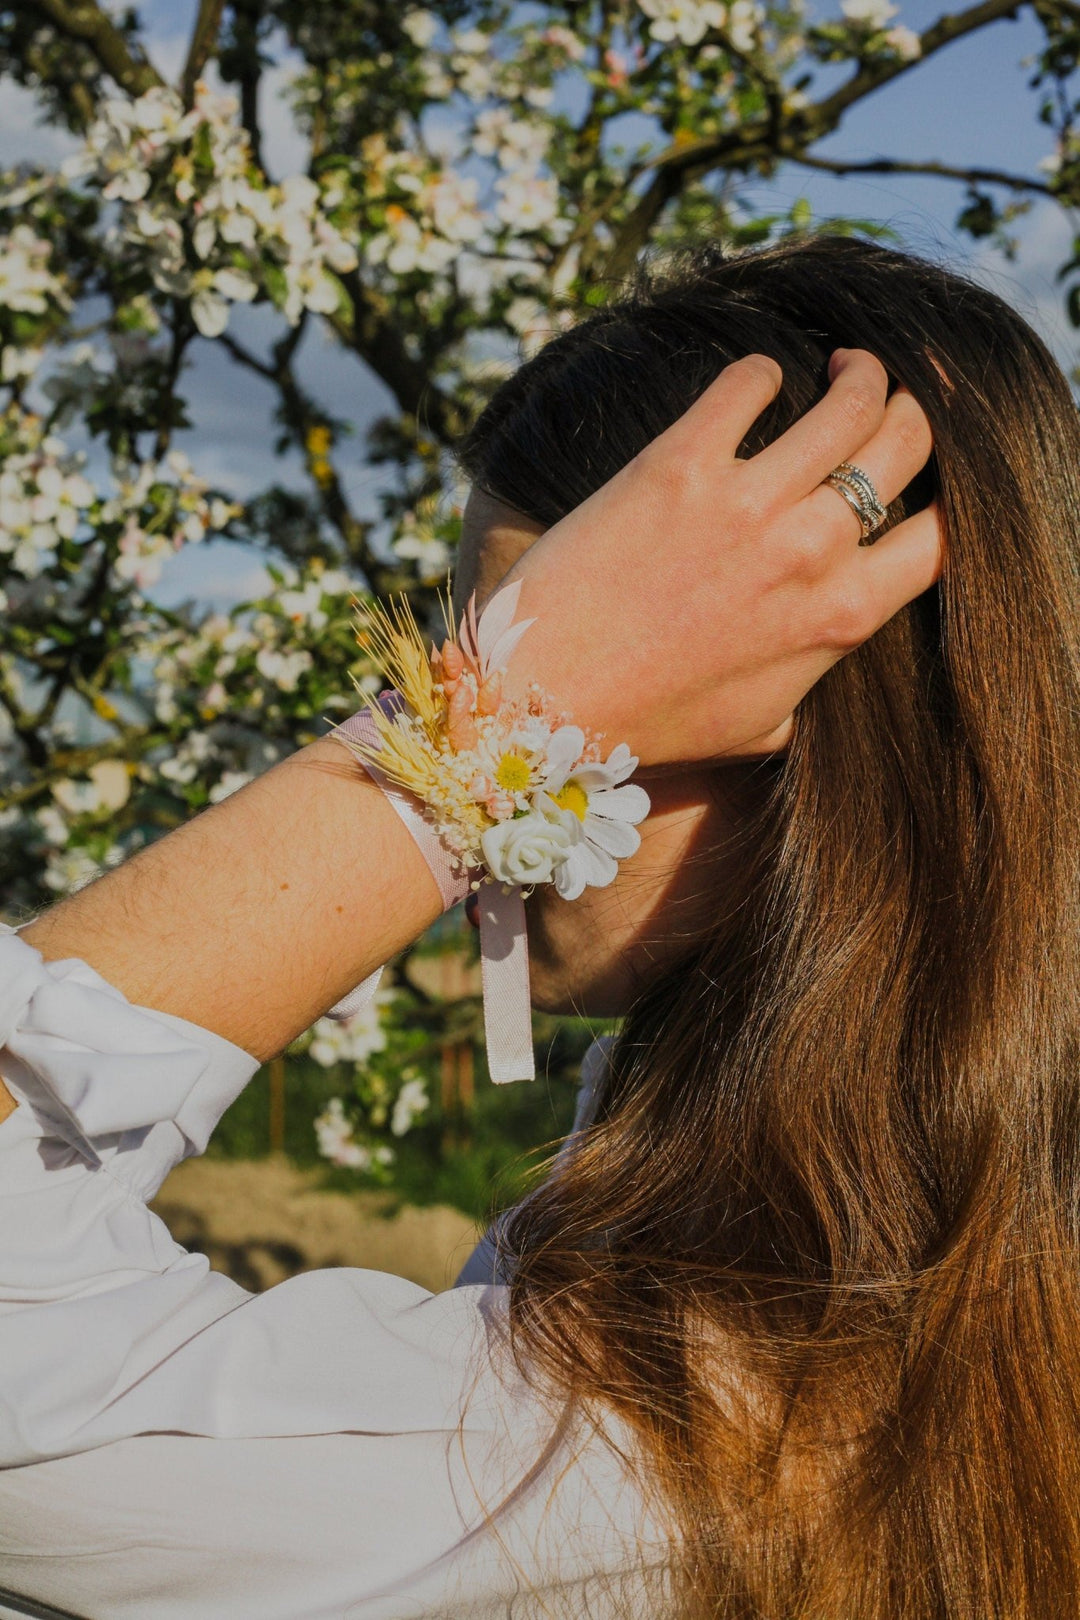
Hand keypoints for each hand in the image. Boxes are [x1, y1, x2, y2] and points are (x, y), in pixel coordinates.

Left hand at [501, 348, 939, 767]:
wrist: (545, 702)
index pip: (943, 538)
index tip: (920, 485)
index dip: (945, 501)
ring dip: (858, 373)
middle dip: (908, 415)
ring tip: (843, 365)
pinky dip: (762, 372)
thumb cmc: (649, 723)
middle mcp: (809, 552)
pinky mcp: (679, 465)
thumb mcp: (758, 726)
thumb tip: (824, 656)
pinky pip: (748, 384)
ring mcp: (747, 504)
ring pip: (850, 401)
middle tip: (884, 404)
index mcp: (839, 618)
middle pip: (906, 445)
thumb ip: (809, 682)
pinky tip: (757, 381)